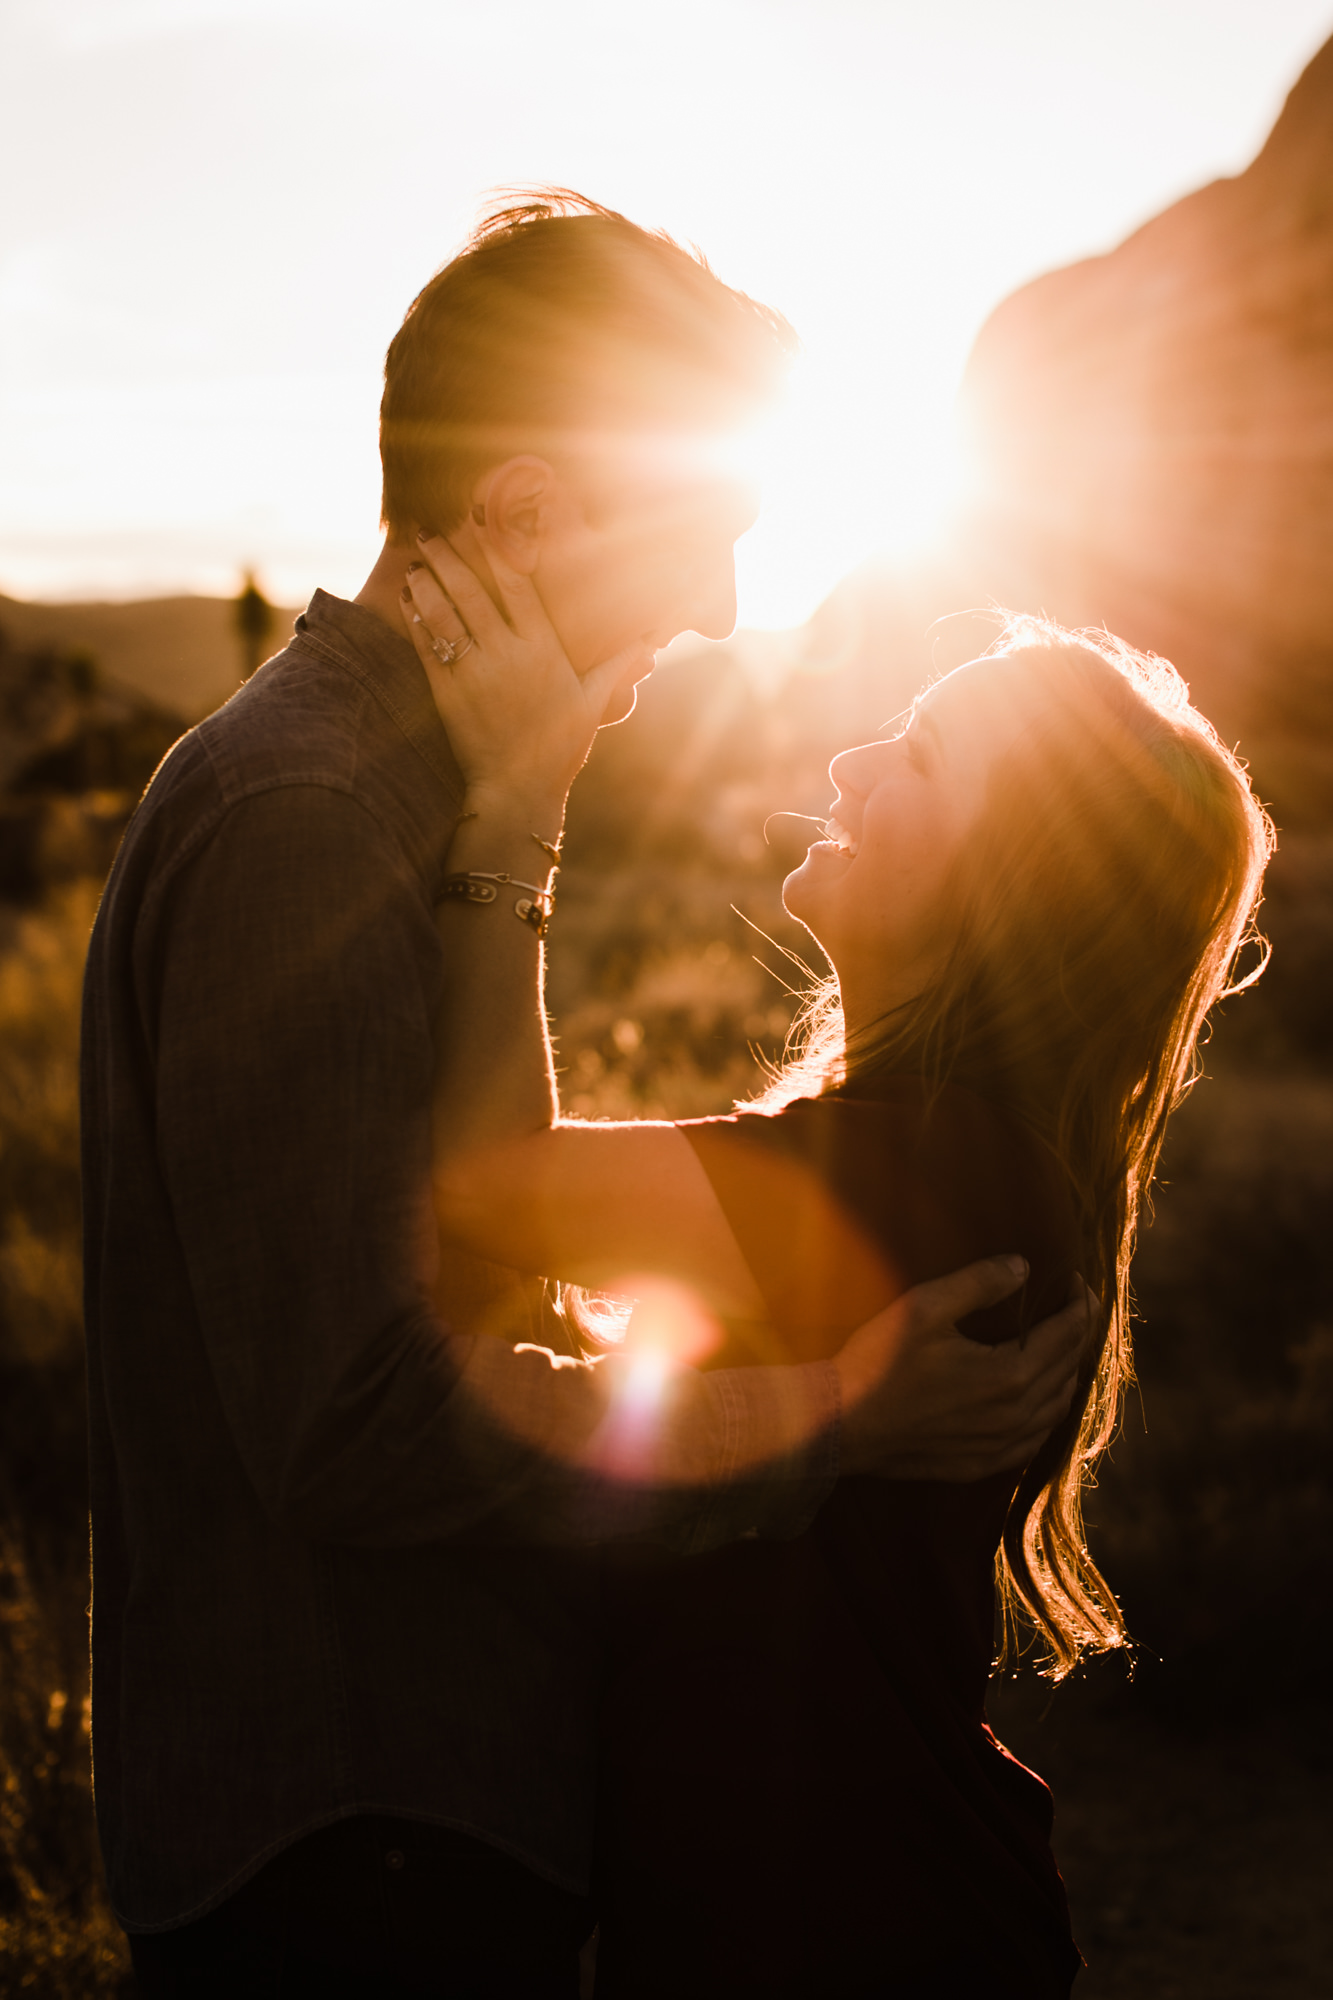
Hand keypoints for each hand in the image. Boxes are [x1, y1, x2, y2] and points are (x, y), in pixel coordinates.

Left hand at [401, 533, 651, 820]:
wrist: (518, 793)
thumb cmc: (560, 749)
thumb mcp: (594, 704)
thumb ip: (617, 665)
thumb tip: (650, 640)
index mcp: (544, 651)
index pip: (518, 587)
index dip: (498, 550)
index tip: (482, 523)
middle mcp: (508, 656)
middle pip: (473, 592)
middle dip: (450, 557)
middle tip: (431, 531)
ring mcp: (474, 674)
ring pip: (444, 614)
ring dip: (427, 582)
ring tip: (415, 558)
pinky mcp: (447, 694)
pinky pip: (426, 646)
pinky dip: (414, 618)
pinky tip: (406, 597)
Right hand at [836, 1260, 1095, 1480]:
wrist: (841, 1425)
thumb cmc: (879, 1362)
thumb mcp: (924, 1307)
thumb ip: (979, 1283)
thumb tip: (1023, 1267)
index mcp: (1008, 1374)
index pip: (1065, 1334)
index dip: (1079, 1304)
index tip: (1078, 1282)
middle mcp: (1015, 1415)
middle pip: (1067, 1369)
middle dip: (1078, 1333)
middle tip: (1079, 1306)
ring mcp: (1000, 1446)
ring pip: (1057, 1408)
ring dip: (1068, 1373)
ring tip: (1066, 1347)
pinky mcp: (982, 1464)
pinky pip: (1034, 1440)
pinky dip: (1048, 1413)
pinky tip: (1041, 1402)